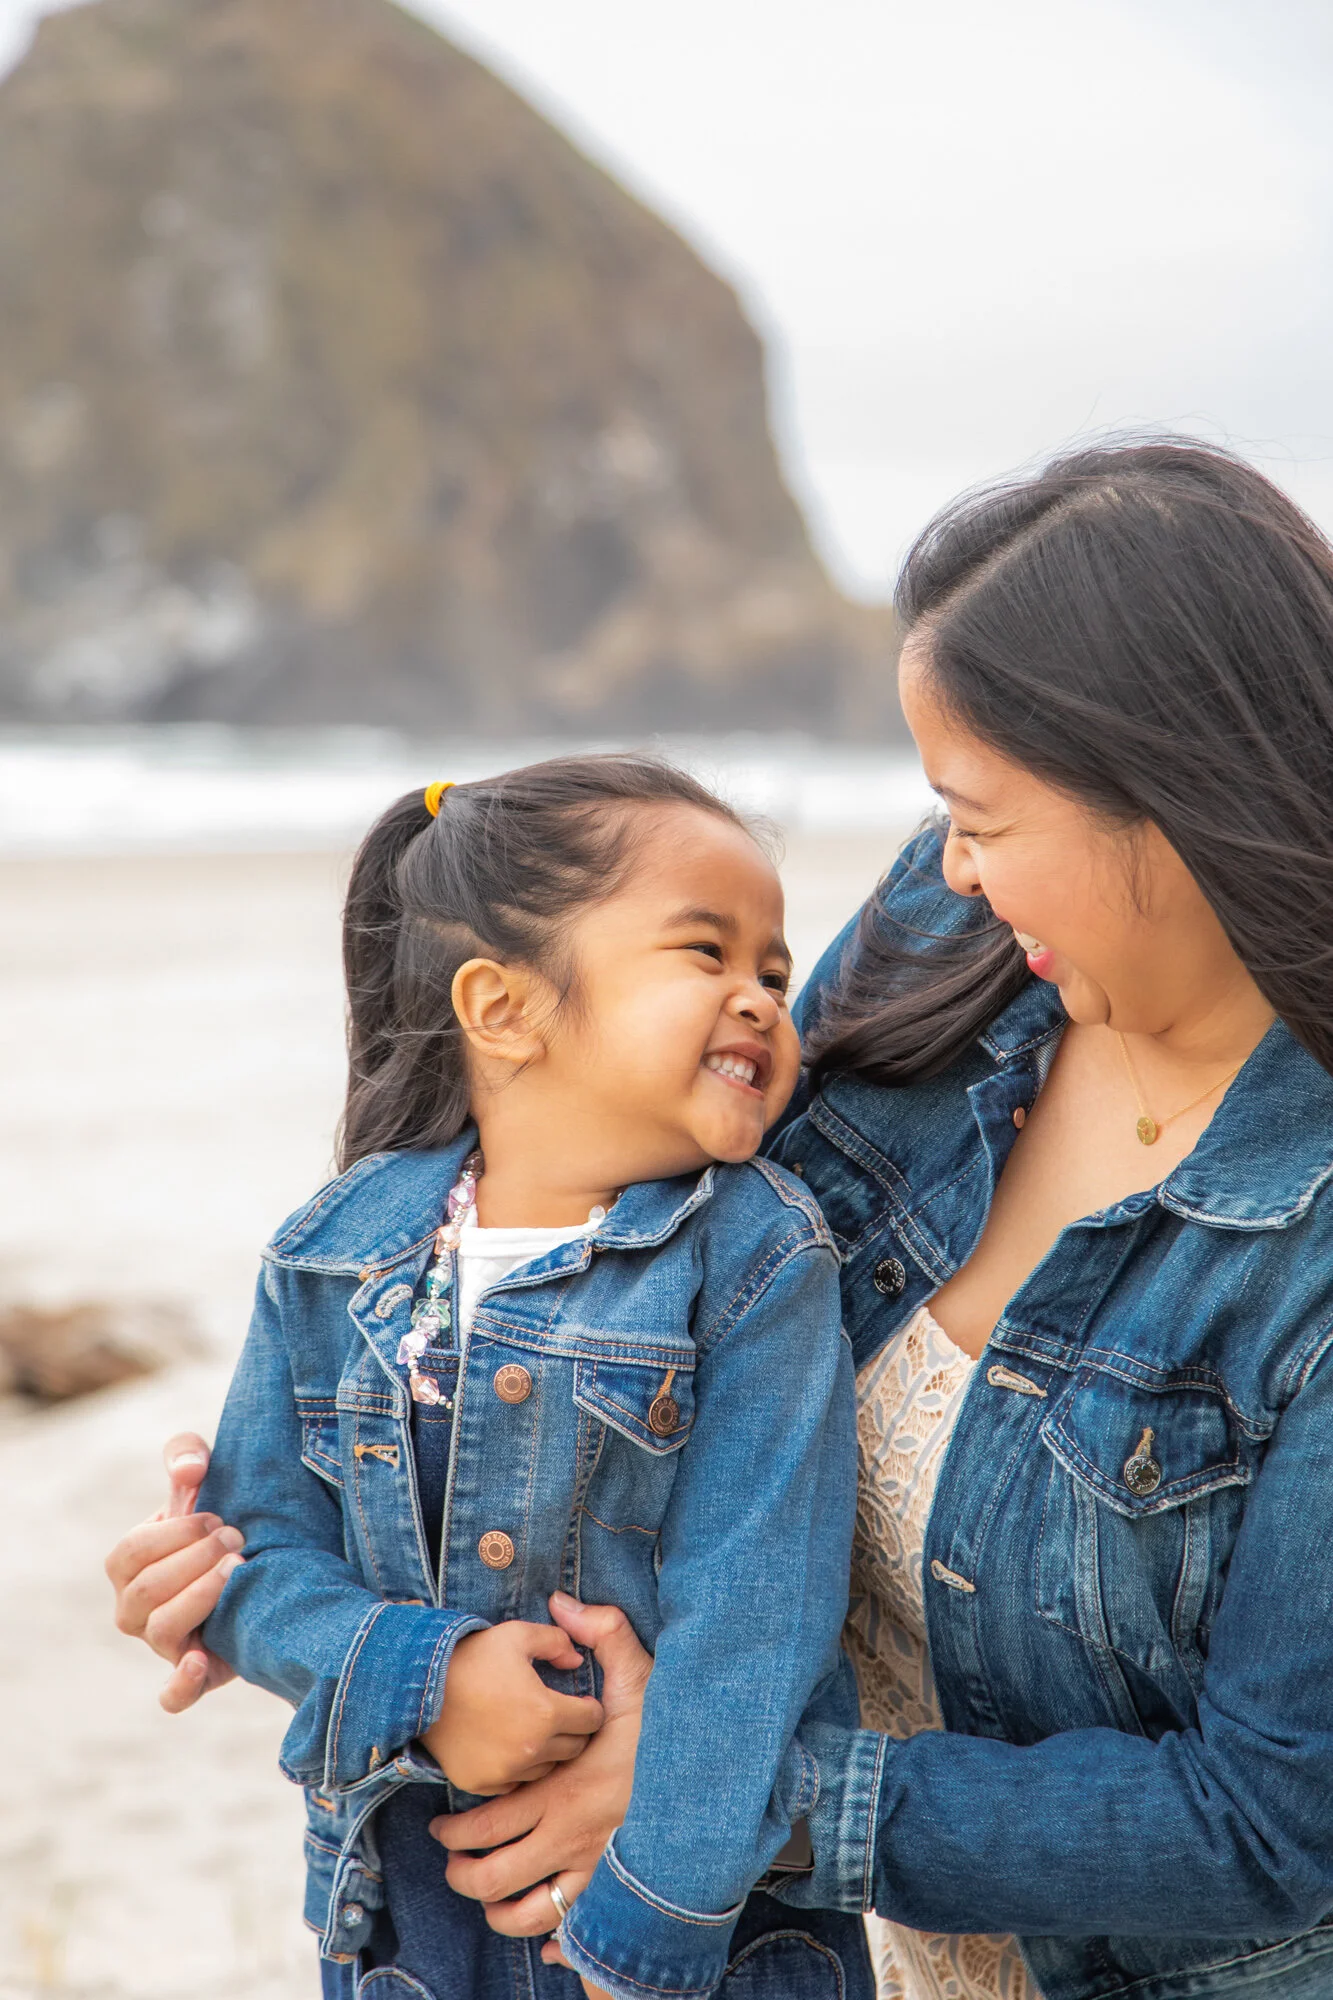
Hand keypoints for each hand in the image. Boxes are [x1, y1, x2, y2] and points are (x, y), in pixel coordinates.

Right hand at [105, 1433, 240, 1712]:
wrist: (265, 1561)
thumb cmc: (220, 1518)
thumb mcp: (204, 1479)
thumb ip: (187, 1456)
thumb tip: (189, 1471)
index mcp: (128, 1566)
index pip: (130, 1553)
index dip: (172, 1535)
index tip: (216, 1517)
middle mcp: (137, 1610)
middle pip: (146, 1591)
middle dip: (193, 1560)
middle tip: (237, 1538)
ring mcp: (164, 1644)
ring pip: (160, 1631)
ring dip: (199, 1598)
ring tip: (238, 1570)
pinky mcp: (198, 1674)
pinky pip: (173, 1695)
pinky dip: (180, 1685)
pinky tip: (201, 1661)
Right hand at [420, 1615, 604, 1795]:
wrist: (418, 1685)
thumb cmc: (473, 1656)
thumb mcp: (519, 1635)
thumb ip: (557, 1643)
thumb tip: (575, 1662)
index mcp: (546, 1713)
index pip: (592, 1720)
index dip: (589, 1707)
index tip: (580, 1701)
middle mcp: (531, 1750)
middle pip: (575, 1748)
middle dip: (572, 1730)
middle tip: (558, 1714)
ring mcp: (505, 1773)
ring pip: (547, 1768)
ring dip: (546, 1751)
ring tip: (530, 1728)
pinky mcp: (481, 1784)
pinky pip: (515, 1782)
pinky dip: (517, 1768)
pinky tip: (506, 1743)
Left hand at [432, 1593, 650, 1946]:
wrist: (724, 1777)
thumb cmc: (677, 1729)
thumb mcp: (643, 1674)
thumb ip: (602, 1633)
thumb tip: (561, 1601)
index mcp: (563, 1792)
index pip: (486, 1826)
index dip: (454, 1833)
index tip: (441, 1828)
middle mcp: (572, 1839)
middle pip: (494, 1879)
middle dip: (463, 1877)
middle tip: (454, 1865)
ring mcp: (597, 1872)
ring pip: (530, 1916)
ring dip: (500, 1913)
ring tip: (490, 1898)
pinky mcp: (620, 1893)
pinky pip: (576, 1934)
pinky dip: (555, 1943)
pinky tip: (547, 1937)